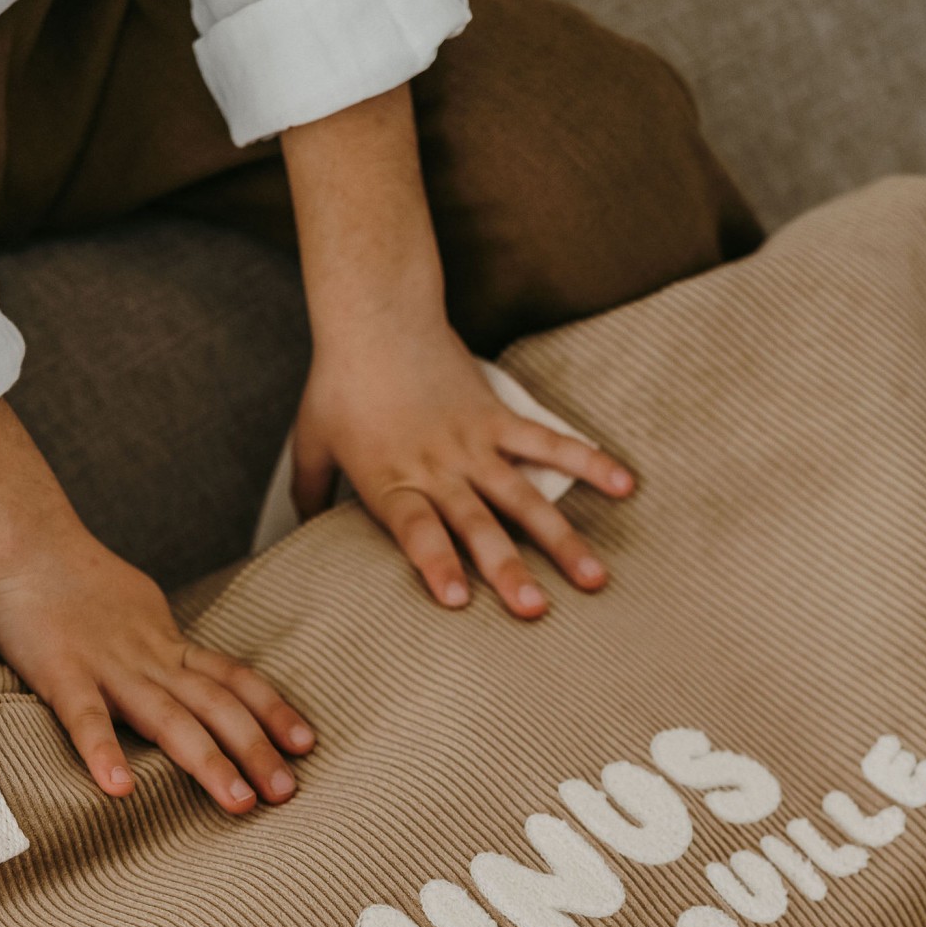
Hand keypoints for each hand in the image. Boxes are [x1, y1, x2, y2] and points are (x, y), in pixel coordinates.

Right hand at [0, 526, 313, 810]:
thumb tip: (181, 664)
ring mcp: (107, 666)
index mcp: (166, 642)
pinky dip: (104, 752)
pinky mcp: (61, 672)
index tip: (307, 744)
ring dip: (207, 762)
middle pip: (216, 706)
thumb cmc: (70, 573)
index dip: (272, 710)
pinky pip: (86, 718)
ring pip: (168, 719)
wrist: (22, 534)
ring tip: (238, 803)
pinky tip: (121, 790)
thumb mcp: (134, 606)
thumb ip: (158, 643)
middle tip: (287, 793)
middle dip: (256, 750)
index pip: (232, 678)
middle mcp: (149, 657)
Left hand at [292, 317, 633, 617]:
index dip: (437, 563)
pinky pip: (547, 442)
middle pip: (477, 525)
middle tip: (536, 610)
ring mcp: (472, 444)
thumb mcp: (311, 444)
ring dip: (560, 539)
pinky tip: (624, 485)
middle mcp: (436, 469)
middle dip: (509, 570)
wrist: (375, 316)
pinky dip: (587, 461)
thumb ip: (311, 493)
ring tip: (593, 578)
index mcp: (391, 481)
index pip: (416, 529)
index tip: (459, 601)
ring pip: (522, 497)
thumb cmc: (338, 384)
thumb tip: (301, 532)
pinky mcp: (497, 418)